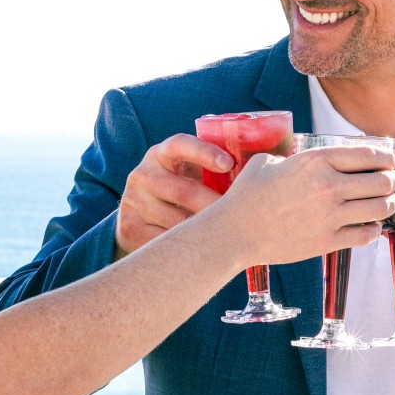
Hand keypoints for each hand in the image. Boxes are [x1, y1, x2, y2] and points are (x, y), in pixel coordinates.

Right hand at [115, 134, 232, 259]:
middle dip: (215, 205)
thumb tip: (263, 170)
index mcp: (161, 154)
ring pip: (178, 222)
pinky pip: (167, 241)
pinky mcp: (131, 228)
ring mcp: (134, 202)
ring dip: (206, 230)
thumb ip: (215, 170)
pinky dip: (190, 247)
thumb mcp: (189, 174)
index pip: (180, 145)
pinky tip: (207, 249)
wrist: (139, 217)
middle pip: (184, 191)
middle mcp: (143, 174)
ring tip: (229, 235)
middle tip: (241, 217)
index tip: (229, 163)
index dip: (205, 152)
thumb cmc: (180, 189)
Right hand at [212, 145, 394, 266]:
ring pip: (380, 208)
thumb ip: (292, 157)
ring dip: (388, 205)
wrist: (235, 231)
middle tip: (391, 183)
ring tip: (385, 204)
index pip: (368, 155)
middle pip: (382, 181)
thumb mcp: (267, 162)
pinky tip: (371, 226)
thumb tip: (303, 159)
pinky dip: (374, 230)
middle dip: (392, 181)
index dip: (386, 158)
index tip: (390, 161)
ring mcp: (331, 215)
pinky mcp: (328, 241)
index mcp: (316, 161)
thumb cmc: (247, 196)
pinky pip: (366, 235)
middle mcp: (329, 186)